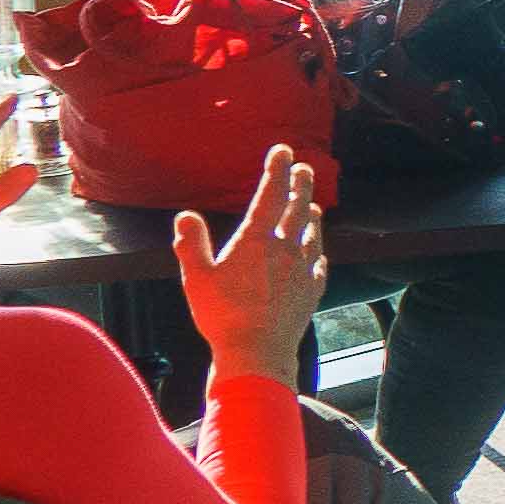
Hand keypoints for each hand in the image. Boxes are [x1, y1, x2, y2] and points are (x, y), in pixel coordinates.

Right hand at [171, 150, 325, 383]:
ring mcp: (303, 270)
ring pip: (312, 233)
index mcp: (257, 241)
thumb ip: (191, 243)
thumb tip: (185, 216)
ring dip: (312, 215)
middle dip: (300, 184)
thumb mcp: (196, 278)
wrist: (258, 352)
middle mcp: (286, 249)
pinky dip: (317, 250)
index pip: (269, 195)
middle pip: (298, 208)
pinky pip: (319, 263)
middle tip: (304, 168)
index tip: (283, 150)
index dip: (276, 170)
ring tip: (312, 205)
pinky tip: (317, 252)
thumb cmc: (222, 315)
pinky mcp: (312, 291)